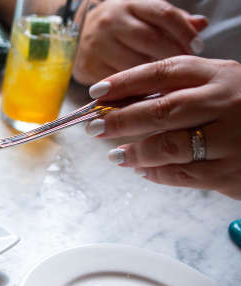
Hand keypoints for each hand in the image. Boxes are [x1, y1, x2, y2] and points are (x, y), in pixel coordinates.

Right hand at [73, 0, 206, 84]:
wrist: (74, 37)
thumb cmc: (118, 27)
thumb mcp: (142, 16)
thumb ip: (171, 21)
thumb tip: (200, 24)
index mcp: (129, 5)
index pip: (163, 14)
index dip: (184, 32)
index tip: (198, 48)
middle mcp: (111, 22)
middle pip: (150, 40)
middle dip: (173, 57)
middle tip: (186, 71)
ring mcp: (98, 44)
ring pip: (134, 64)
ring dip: (155, 77)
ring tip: (170, 84)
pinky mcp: (88, 66)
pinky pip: (118, 82)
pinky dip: (135, 90)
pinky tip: (146, 93)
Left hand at [85, 56, 240, 199]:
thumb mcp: (220, 86)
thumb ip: (180, 88)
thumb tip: (122, 98)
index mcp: (219, 75)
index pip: (162, 73)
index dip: (124, 82)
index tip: (97, 92)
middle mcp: (224, 103)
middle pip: (158, 111)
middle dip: (118, 121)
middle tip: (94, 128)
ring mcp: (228, 139)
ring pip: (166, 147)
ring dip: (133, 153)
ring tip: (116, 155)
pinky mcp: (228, 172)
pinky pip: (179, 175)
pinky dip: (154, 173)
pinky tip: (142, 170)